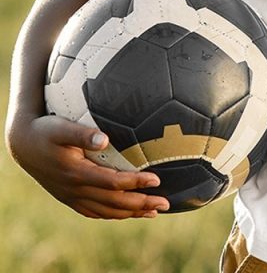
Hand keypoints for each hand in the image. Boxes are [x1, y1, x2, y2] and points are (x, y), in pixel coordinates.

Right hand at [10, 115, 169, 218]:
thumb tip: (105, 139)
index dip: (136, 183)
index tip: (157, 180)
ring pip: (106, 211)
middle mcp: (75, 189)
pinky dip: (112, 215)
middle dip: (141, 204)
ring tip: (154, 212)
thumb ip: (82, 134)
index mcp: (76, 172)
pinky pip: (94, 212)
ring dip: (131, 213)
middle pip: (114, 202)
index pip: (113, 183)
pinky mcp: (69, 198)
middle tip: (166, 203)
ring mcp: (72, 196)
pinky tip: (126, 214)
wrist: (24, 145)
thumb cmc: (46, 130)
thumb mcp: (62, 127)